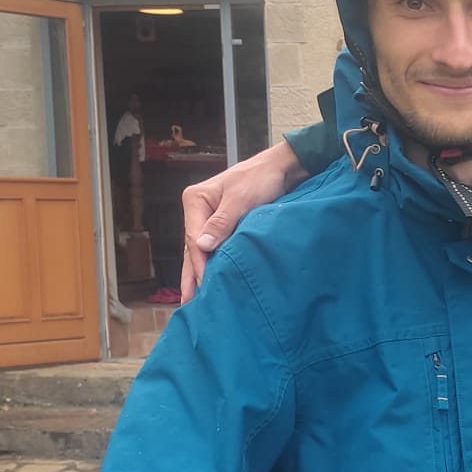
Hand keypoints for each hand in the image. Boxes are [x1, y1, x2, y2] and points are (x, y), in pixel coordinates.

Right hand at [180, 140, 308, 301]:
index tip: (204, 285)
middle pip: (193, 248)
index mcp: (196, 200)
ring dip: (200, 273)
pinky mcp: (226, 225)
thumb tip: (202, 247)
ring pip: (202, 251)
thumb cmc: (262, 178)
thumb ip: (222, 223)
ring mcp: (211, 218)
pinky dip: (213, 263)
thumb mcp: (242, 199)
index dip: (199, 263)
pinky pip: (216, 248)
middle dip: (191, 274)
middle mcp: (199, 210)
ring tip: (194, 299)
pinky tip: (211, 280)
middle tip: (188, 303)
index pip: (194, 238)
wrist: (283, 168)